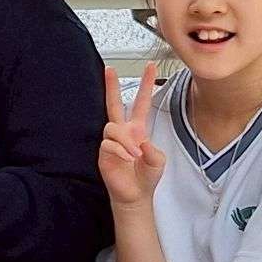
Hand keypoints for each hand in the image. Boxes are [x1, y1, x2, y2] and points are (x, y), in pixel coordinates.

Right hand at [98, 62, 168, 206]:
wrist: (136, 195)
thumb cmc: (147, 176)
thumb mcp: (158, 161)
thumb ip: (152, 149)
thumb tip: (138, 141)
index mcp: (137, 129)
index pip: (140, 102)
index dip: (145, 85)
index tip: (150, 66)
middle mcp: (123, 131)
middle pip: (113, 103)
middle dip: (111, 86)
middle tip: (109, 69)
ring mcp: (111, 141)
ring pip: (113, 127)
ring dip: (126, 141)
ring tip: (135, 155)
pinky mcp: (103, 152)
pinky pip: (109, 144)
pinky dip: (120, 151)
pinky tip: (128, 160)